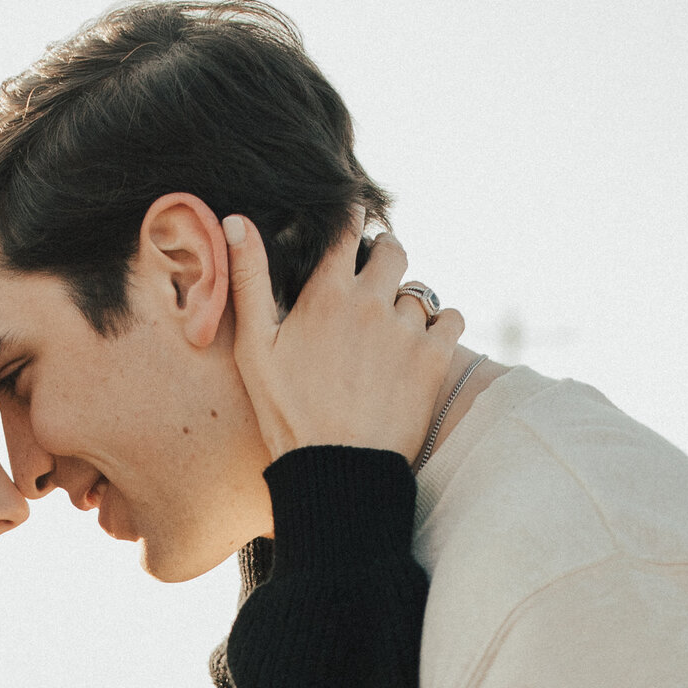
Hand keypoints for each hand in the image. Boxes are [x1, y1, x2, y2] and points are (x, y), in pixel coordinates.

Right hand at [226, 210, 464, 461]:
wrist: (335, 470)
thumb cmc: (286, 413)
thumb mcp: (254, 347)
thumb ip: (248, 280)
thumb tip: (235, 220)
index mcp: (326, 294)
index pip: (348, 228)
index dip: (352, 216)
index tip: (355, 217)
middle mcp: (370, 302)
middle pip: (393, 251)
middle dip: (385, 258)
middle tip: (376, 280)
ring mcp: (405, 330)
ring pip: (419, 291)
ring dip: (408, 304)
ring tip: (392, 332)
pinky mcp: (433, 358)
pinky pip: (452, 319)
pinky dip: (441, 326)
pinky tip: (422, 345)